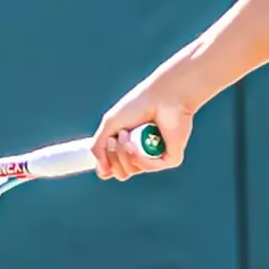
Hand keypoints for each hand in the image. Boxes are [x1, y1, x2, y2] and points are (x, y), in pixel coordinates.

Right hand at [91, 67, 197, 181]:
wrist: (163, 95)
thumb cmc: (138, 105)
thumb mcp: (110, 125)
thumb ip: (98, 148)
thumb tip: (102, 172)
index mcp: (127, 148)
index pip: (111, 169)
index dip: (104, 162)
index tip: (106, 144)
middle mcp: (141, 155)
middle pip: (119, 172)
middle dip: (113, 155)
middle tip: (116, 137)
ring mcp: (156, 157)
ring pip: (131, 170)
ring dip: (124, 153)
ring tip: (126, 134)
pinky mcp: (170, 158)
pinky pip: (150, 167)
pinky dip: (140, 156)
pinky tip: (136, 144)